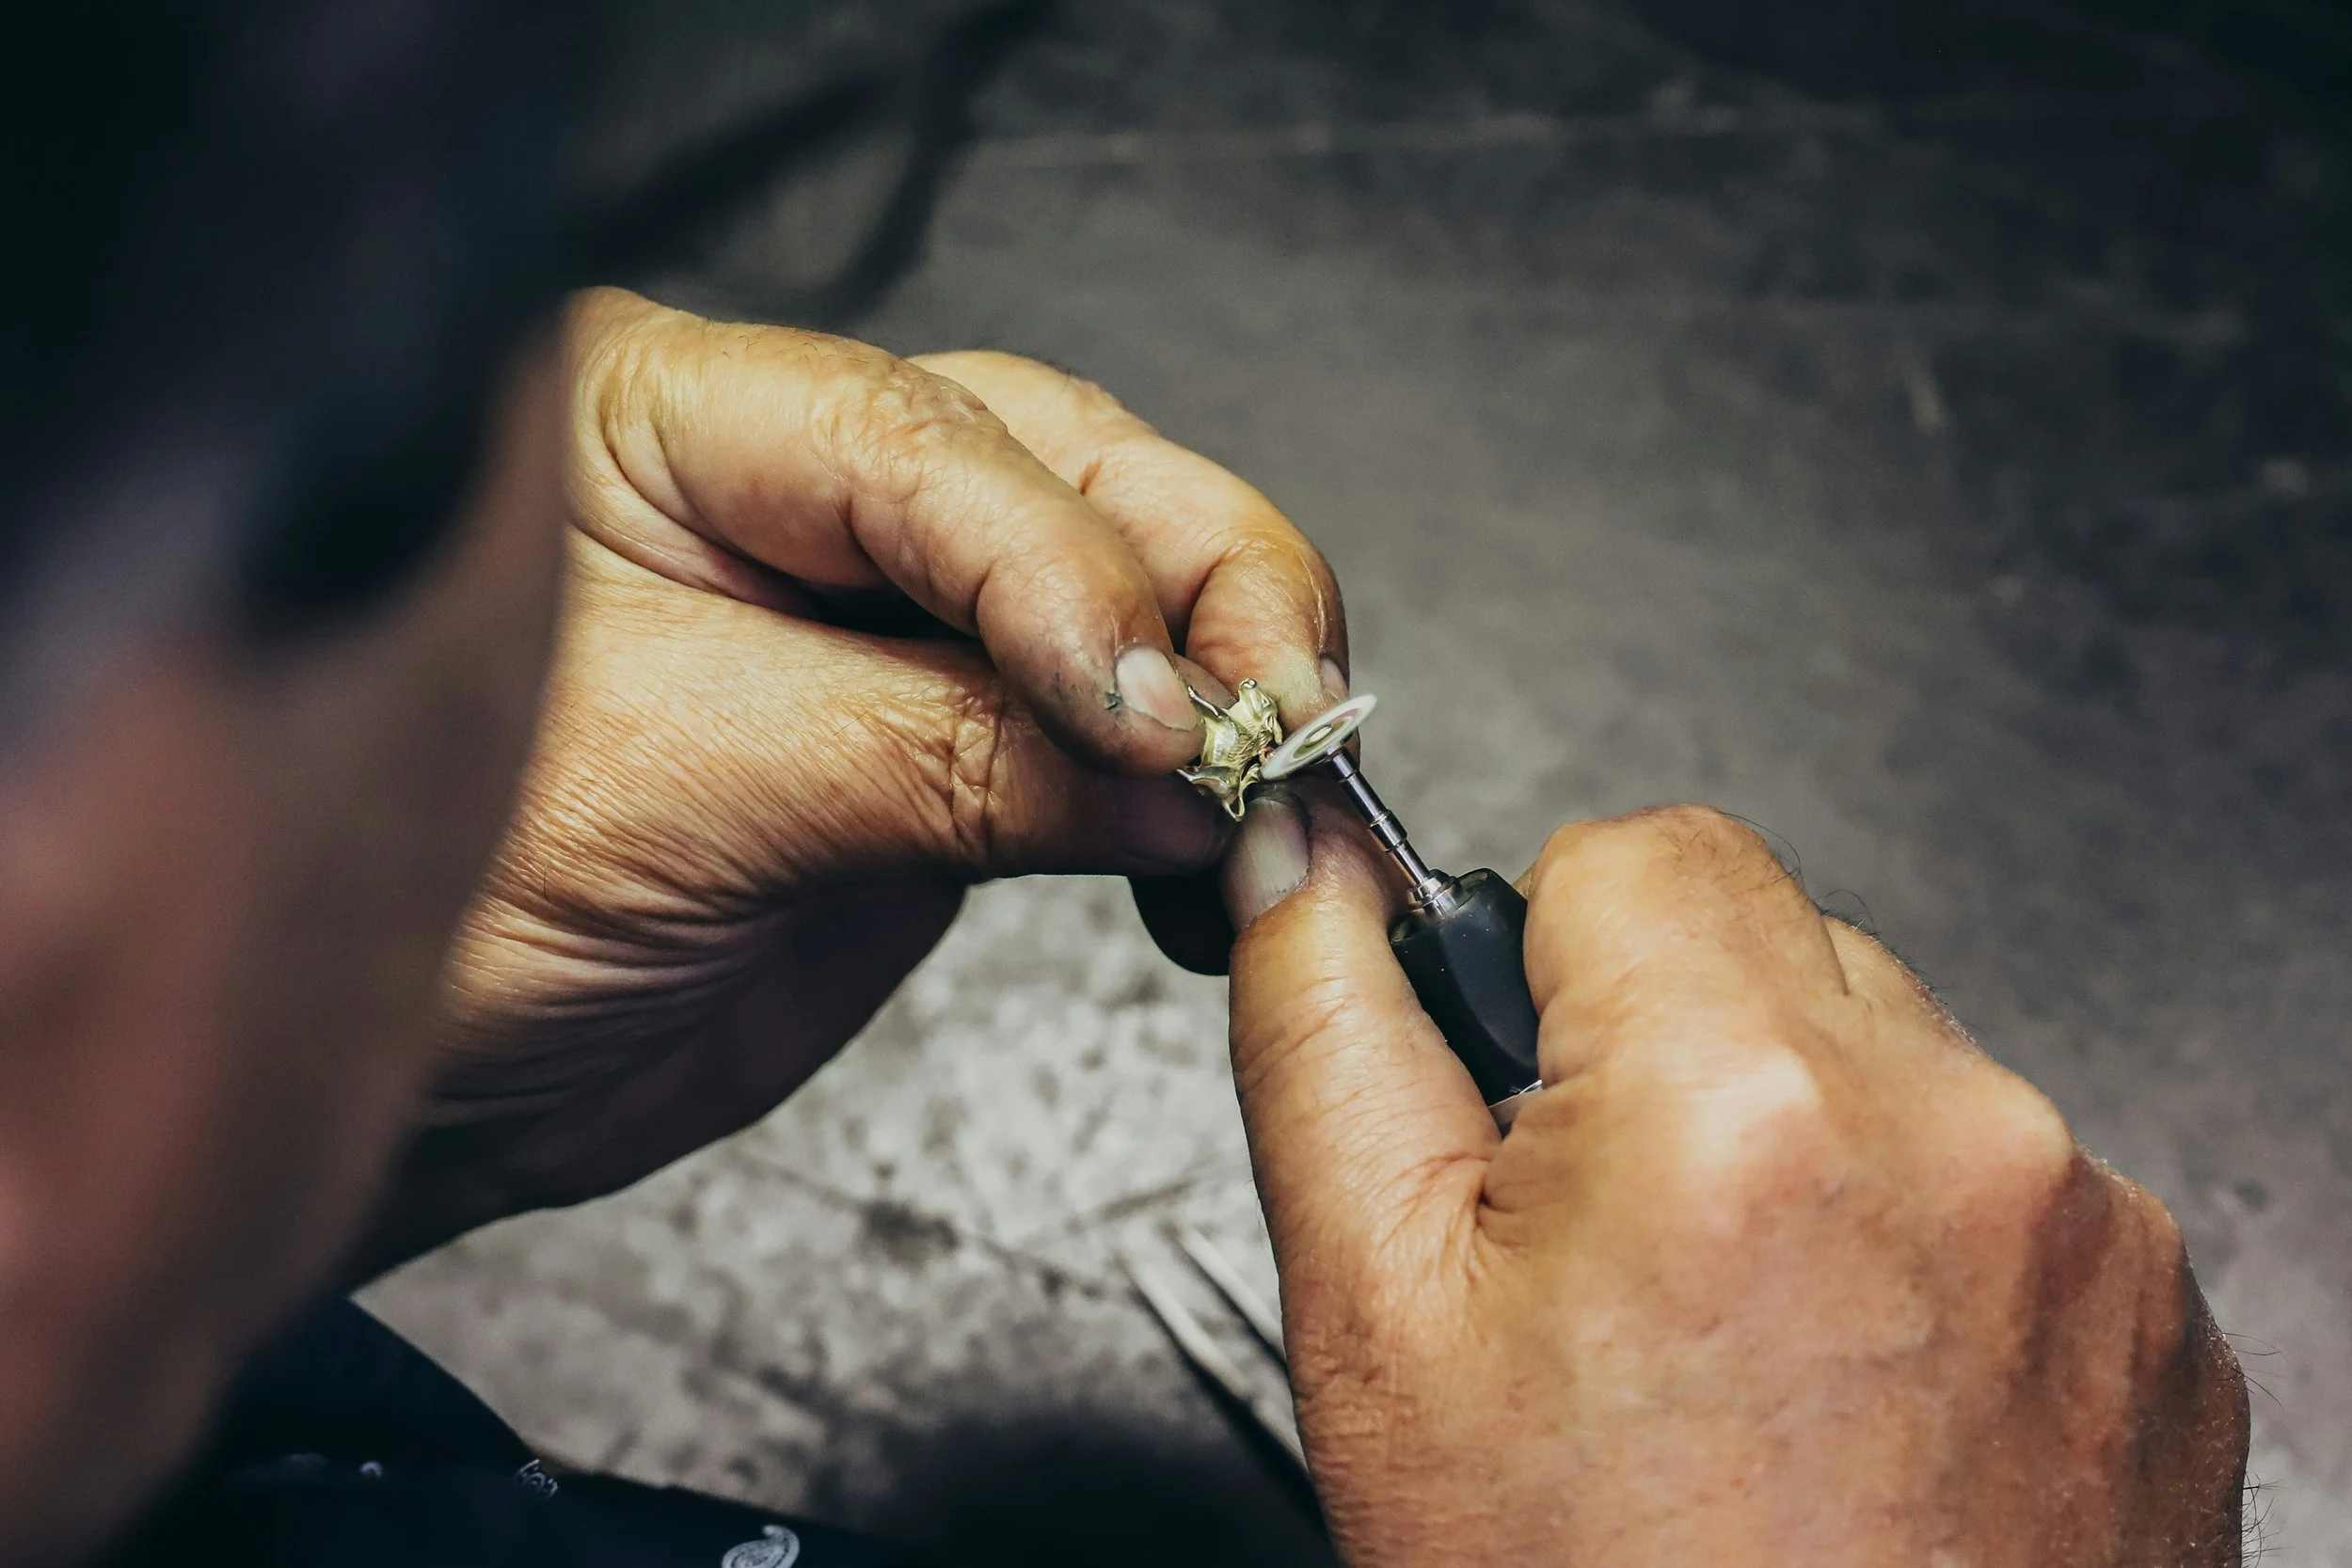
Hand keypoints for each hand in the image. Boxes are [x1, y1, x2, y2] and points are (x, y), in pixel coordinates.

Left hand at [361, 289, 1343, 1269]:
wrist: (414, 1086)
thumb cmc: (441, 913)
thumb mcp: (682, 793)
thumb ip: (938, 756)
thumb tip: (1173, 767)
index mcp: (666, 420)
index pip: (920, 441)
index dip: (1064, 564)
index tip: (1149, 708)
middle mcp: (787, 489)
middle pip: (1060, 472)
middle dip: (1196, 589)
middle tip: (1272, 720)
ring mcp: (873, 615)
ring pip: (1110, 582)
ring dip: (1218, 677)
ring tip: (1276, 782)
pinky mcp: (930, 742)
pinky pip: (1092, 730)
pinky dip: (1179, 782)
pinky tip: (1227, 828)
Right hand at [1224, 798, 2249, 1565]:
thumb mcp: (1380, 1319)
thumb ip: (1323, 1038)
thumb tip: (1308, 865)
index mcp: (1743, 1101)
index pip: (1634, 849)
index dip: (1543, 959)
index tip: (1527, 1085)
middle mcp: (1957, 1131)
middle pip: (1771, 941)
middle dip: (1669, 1048)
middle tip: (1611, 1249)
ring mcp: (2088, 1225)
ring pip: (1891, 1056)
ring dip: (1799, 1143)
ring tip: (1734, 1343)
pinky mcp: (2161, 1311)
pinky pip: (2004, 1178)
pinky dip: (1916, 1241)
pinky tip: (1848, 1387)